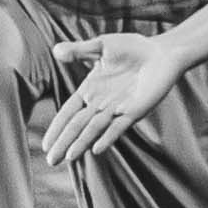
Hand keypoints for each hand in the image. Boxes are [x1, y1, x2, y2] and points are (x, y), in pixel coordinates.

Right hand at [38, 34, 181, 172]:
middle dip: (64, 142)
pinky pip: (118, 127)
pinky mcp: (135, 112)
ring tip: (67, 158)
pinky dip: (107, 138)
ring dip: (81, 143)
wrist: (163, 52)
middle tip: (50, 161)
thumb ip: (79, 51)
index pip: (68, 113)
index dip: (57, 127)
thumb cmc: (133, 48)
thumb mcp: (102, 46)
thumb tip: (56, 50)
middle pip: (77, 126)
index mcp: (90, 90)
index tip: (45, 145)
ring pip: (94, 129)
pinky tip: (96, 149)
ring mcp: (117, 109)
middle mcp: (101, 104)